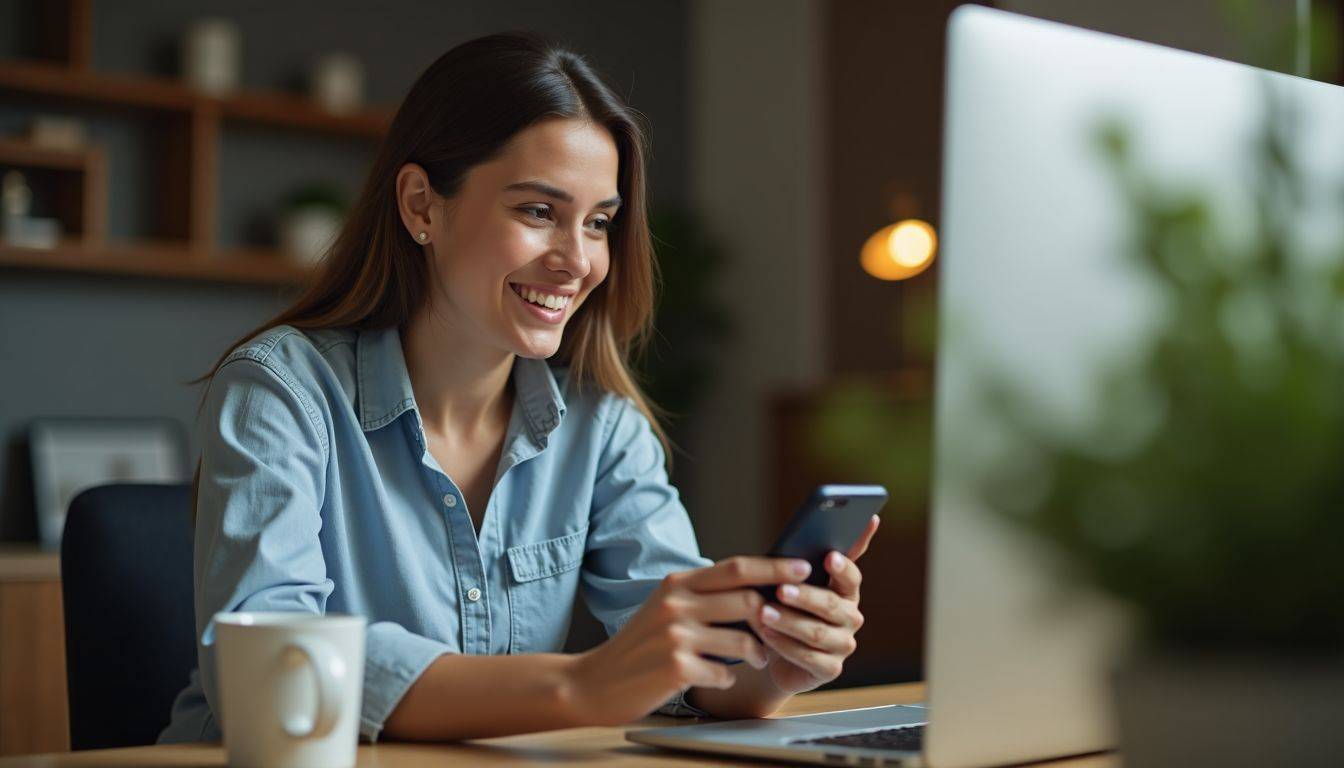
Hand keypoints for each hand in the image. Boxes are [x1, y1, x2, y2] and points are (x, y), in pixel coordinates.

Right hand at [567, 555, 813, 724]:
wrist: (594, 682)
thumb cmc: (640, 646)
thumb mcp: (665, 608)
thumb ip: (703, 596)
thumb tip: (757, 589)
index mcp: (676, 583)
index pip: (736, 567)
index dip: (774, 567)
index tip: (803, 568)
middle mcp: (676, 603)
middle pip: (747, 599)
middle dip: (775, 614)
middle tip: (787, 626)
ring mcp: (676, 636)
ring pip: (744, 639)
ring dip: (758, 652)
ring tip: (757, 658)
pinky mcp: (677, 668)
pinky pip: (726, 672)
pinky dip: (729, 677)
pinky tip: (718, 677)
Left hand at [750, 515, 879, 694]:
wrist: (776, 652)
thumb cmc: (785, 607)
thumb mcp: (791, 582)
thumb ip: (801, 561)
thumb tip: (807, 527)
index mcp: (846, 590)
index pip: (851, 577)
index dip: (842, 567)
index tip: (829, 557)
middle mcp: (850, 616)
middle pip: (832, 605)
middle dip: (805, 597)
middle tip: (781, 590)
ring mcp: (843, 644)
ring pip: (817, 632)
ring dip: (789, 622)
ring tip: (764, 613)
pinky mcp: (830, 669)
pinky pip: (809, 658)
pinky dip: (785, 645)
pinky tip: (766, 636)